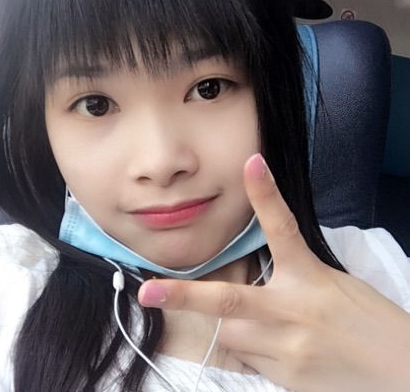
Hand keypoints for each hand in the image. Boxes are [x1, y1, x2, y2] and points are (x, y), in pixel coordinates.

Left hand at [138, 154, 409, 391]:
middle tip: (148, 291)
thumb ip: (293, 279)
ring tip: (269, 330)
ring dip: (235, 329)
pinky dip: (252, 351)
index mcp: (310, 277)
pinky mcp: (286, 378)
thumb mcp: (332, 285)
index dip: (266, 194)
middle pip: (232, 300)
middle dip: (186, 297)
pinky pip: (248, 361)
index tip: (251, 164)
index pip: (284, 228)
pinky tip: (281, 351)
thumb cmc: (368, 321)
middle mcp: (294, 311)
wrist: (401, 372)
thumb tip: (260, 278)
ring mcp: (288, 349)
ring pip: (231, 336)